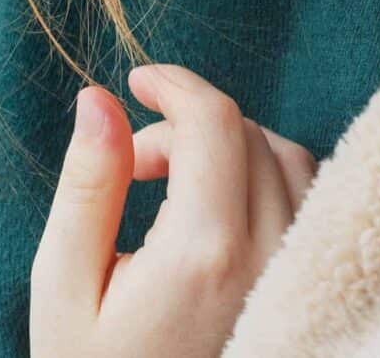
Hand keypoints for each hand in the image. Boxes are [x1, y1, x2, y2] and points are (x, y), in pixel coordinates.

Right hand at [29, 62, 317, 357]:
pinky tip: (220, 213)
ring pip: (291, 163)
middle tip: (130, 166)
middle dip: (186, 126)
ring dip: (232, 149)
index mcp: (203, 252)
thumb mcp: (65, 285)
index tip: (136, 81)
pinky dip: (270, 181)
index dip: (175, 85)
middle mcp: (269, 260)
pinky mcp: (314, 299)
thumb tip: (98, 99)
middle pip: (250, 135)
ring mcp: (300, 282)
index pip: (216, 122)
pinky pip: (313, 205)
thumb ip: (87, 186)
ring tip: (171, 188)